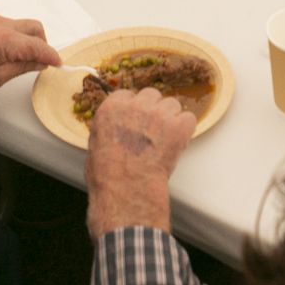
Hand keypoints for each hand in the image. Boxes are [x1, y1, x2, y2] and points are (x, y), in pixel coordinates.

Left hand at [0, 13, 59, 103]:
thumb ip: (22, 67)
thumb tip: (39, 62)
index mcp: (3, 40)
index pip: (39, 45)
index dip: (51, 55)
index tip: (57, 62)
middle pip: (35, 27)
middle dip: (42, 42)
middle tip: (39, 60)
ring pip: (19, 24)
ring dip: (24, 38)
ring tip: (15, 57)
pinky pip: (4, 22)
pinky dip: (9, 34)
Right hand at [86, 88, 195, 238]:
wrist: (127, 190)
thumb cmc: (108, 176)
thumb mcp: (95, 145)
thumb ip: (108, 128)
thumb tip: (115, 128)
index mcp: (112, 107)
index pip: (128, 95)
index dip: (133, 109)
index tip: (135, 121)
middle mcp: (136, 105)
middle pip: (152, 95)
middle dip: (153, 111)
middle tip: (152, 131)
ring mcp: (159, 114)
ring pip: (172, 105)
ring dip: (170, 119)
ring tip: (165, 140)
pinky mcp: (178, 126)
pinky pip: (188, 119)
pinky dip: (185, 129)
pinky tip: (177, 143)